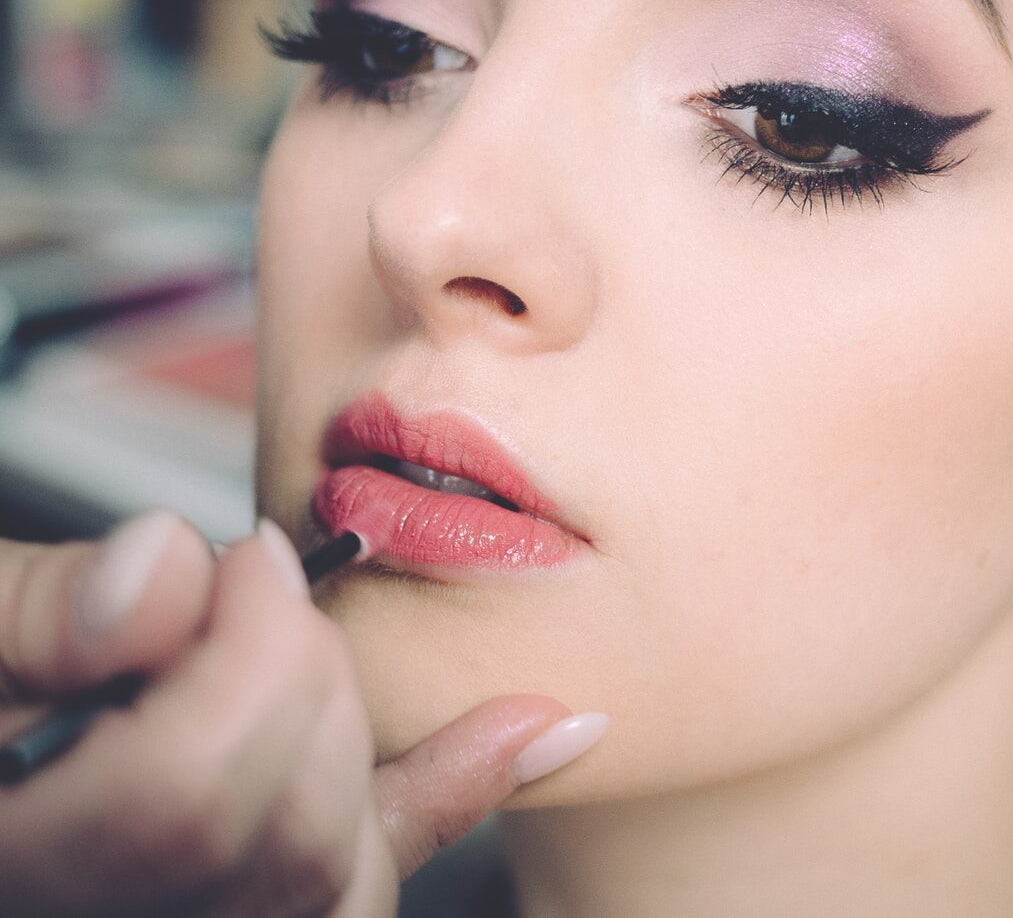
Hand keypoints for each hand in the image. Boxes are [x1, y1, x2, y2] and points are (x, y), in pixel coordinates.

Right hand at [0, 511, 602, 916]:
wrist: (4, 753)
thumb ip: (39, 608)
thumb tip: (168, 572)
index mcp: (31, 866)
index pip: (187, 793)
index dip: (247, 651)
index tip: (246, 560)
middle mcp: (127, 917)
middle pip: (288, 829)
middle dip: (302, 674)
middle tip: (258, 591)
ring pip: (343, 873)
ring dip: (357, 729)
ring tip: (304, 647)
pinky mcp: (263, 904)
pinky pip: (375, 870)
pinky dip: (456, 785)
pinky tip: (530, 730)